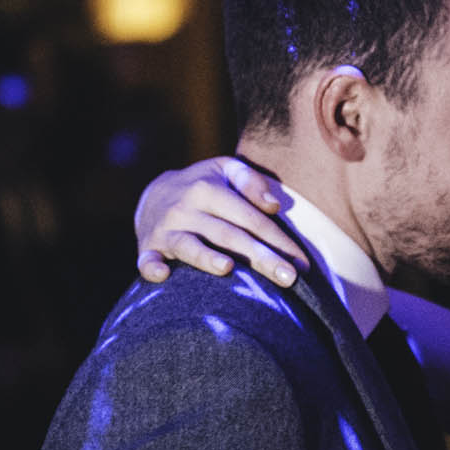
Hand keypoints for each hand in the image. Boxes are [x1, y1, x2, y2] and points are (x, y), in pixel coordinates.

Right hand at [134, 157, 307, 287]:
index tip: (302, 264)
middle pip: (229, 236)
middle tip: (289, 279)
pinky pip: (147, 261)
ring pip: (190, 247)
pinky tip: (162, 276)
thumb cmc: (203, 186)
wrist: (154, 196)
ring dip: (206, 258)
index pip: (251, 218)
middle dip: (261, 257)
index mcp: (209, 189)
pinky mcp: (147, 249)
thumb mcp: (225, 170)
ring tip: (228, 268)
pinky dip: (151, 268)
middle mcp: (187, 209)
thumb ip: (250, 180)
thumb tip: (273, 205)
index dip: (279, 240)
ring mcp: (166, 230)